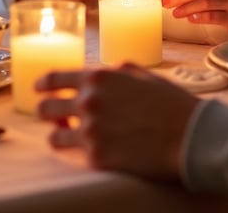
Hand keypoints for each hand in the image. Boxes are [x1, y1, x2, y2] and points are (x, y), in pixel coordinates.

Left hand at [36, 65, 197, 179]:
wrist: (189, 135)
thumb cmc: (170, 103)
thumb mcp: (140, 73)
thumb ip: (115, 71)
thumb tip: (104, 72)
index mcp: (97, 77)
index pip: (54, 78)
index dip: (42, 84)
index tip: (38, 88)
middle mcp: (88, 101)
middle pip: (47, 107)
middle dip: (46, 111)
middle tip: (51, 115)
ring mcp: (90, 130)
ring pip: (55, 135)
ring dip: (59, 134)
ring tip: (65, 136)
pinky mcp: (97, 157)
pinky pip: (75, 155)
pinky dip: (79, 153)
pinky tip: (89, 151)